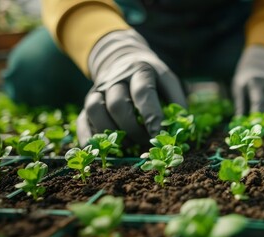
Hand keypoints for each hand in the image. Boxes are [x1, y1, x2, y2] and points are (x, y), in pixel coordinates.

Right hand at [77, 30, 186, 146]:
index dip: (151, 117)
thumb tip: (181, 130)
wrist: (121, 58)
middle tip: (145, 142)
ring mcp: (98, 90)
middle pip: (118, 104)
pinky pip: (82, 120)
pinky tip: (103, 151)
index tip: (160, 136)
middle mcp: (116, 79)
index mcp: (140, 71)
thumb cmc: (150, 77)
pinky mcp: (86, 102)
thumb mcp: (167, 80)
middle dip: (133, 129)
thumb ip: (177, 102)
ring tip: (128, 146)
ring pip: (96, 111)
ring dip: (111, 134)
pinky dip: (89, 138)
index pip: (143, 93)